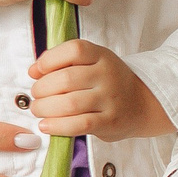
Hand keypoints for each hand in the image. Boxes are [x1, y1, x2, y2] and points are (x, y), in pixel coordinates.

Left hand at [29, 40, 171, 140]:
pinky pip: (79, 125)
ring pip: (69, 104)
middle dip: (41, 89)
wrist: (143, 104)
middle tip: (36, 96)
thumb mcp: (93, 63)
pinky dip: (58, 126)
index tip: (36, 72)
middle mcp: (108, 75)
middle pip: (66, 79)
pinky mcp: (110, 122)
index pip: (73, 50)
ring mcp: (110, 99)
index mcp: (102, 56)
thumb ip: (64, 63)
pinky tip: (46, 125)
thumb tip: (34, 71)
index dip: (48, 60)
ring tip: (39, 110)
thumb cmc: (109, 83)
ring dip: (45, 108)